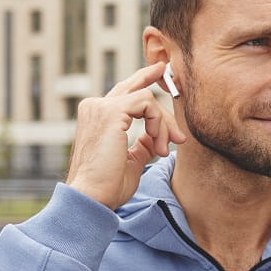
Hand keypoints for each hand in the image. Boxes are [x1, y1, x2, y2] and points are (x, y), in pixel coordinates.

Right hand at [66, 62, 186, 210]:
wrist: (92, 197)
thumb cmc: (107, 186)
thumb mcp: (130, 160)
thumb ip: (142, 144)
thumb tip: (155, 137)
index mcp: (96, 116)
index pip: (124, 92)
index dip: (144, 80)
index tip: (161, 73)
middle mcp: (95, 106)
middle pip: (135, 87)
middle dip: (159, 91)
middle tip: (177, 108)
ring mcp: (101, 107)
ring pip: (146, 98)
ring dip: (162, 124)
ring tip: (162, 150)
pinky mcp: (111, 112)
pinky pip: (147, 103)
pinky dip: (158, 123)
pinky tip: (157, 145)